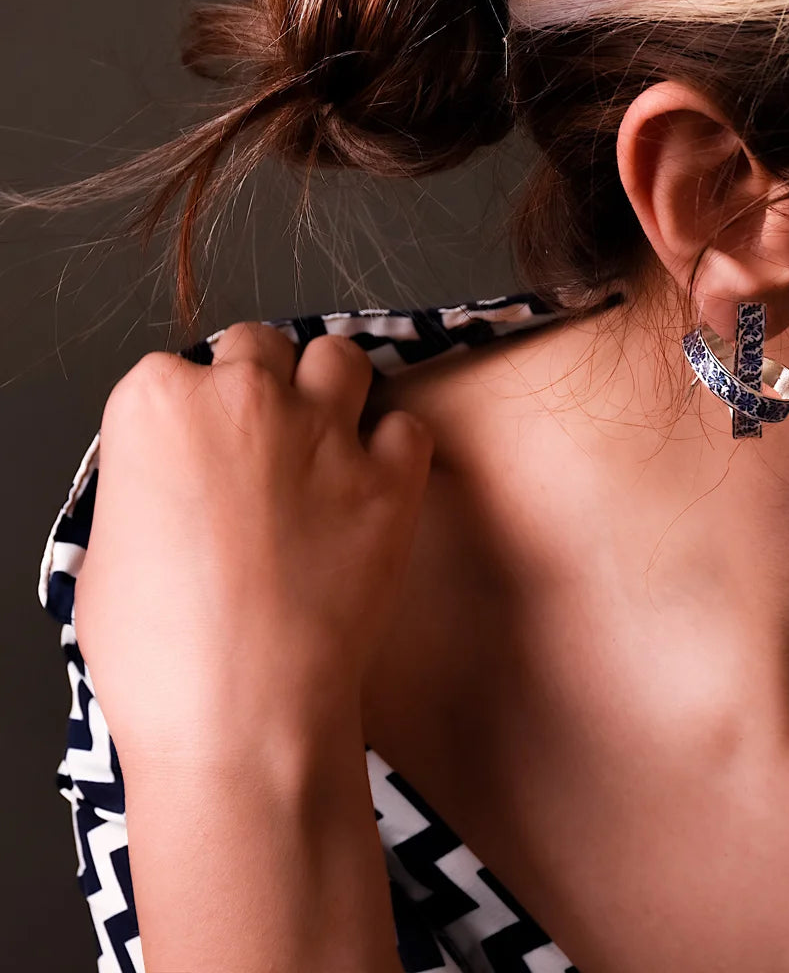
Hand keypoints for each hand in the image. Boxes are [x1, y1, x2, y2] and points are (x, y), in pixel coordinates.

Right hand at [73, 321, 433, 771]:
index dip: (193, 410)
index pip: (178, 369)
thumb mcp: (108, 552)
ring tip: (325, 439)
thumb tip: (177, 477)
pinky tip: (375, 485)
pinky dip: (395, 450)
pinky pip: (407, 427)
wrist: (240, 717)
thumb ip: (149, 484)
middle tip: (262, 437)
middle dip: (260, 380)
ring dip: (331, 388)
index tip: (202, 449)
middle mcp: (243, 398)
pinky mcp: (388, 477)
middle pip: (258, 345)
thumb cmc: (159, 657)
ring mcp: (323, 433)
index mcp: (157, 405)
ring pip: (338, 357)